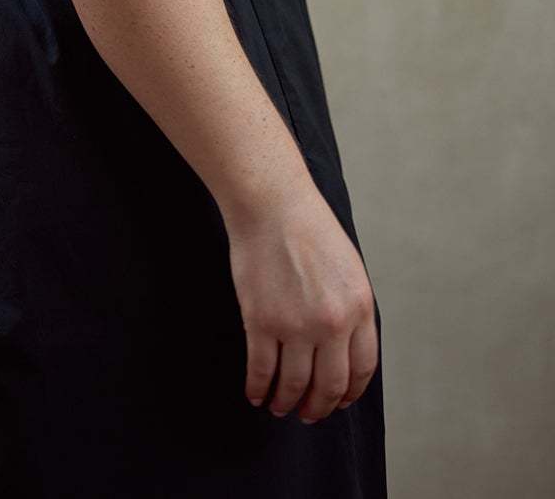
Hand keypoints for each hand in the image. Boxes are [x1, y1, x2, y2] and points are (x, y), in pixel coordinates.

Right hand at [224, 180, 378, 423]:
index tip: (338, 402)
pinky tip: (255, 393)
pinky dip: (258, 388)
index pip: (361, 370)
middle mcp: (332, 324)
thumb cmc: (308, 228)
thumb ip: (351, 310)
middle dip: (319, 407)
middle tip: (308, 414)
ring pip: (294, 385)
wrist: (271, 202)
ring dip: (287, 403)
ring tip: (280, 407)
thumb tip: (343, 350)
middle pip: (329, 386)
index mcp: (359, 309)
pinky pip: (261, 369)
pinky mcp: (261, 321)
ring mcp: (295, 325)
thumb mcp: (349, 269)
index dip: (349, 394)